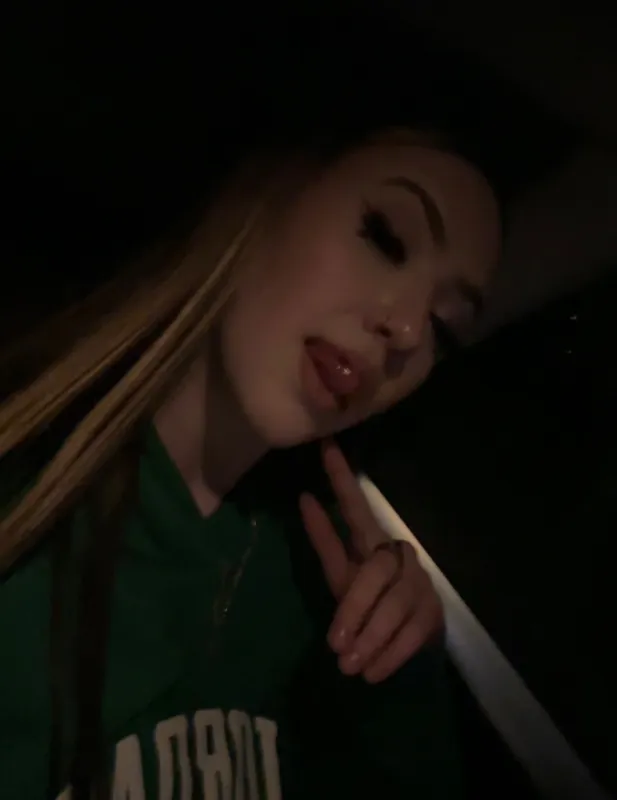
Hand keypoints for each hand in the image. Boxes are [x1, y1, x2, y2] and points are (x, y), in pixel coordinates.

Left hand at [299, 440, 443, 683]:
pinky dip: (391, 655)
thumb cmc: (365, 600)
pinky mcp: (434, 615)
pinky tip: (372, 673)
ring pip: (396, 606)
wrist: (404, 641)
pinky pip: (414, 634)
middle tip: (334, 646)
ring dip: (372, 638)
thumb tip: (303, 498)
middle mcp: (400, 556)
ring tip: (347, 666)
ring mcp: (420, 584)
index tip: (325, 446)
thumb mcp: (341, 573)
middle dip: (355, 609)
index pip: (358, 507)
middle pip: (376, 573)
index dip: (342, 480)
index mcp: (373, 541)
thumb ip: (325, 539)